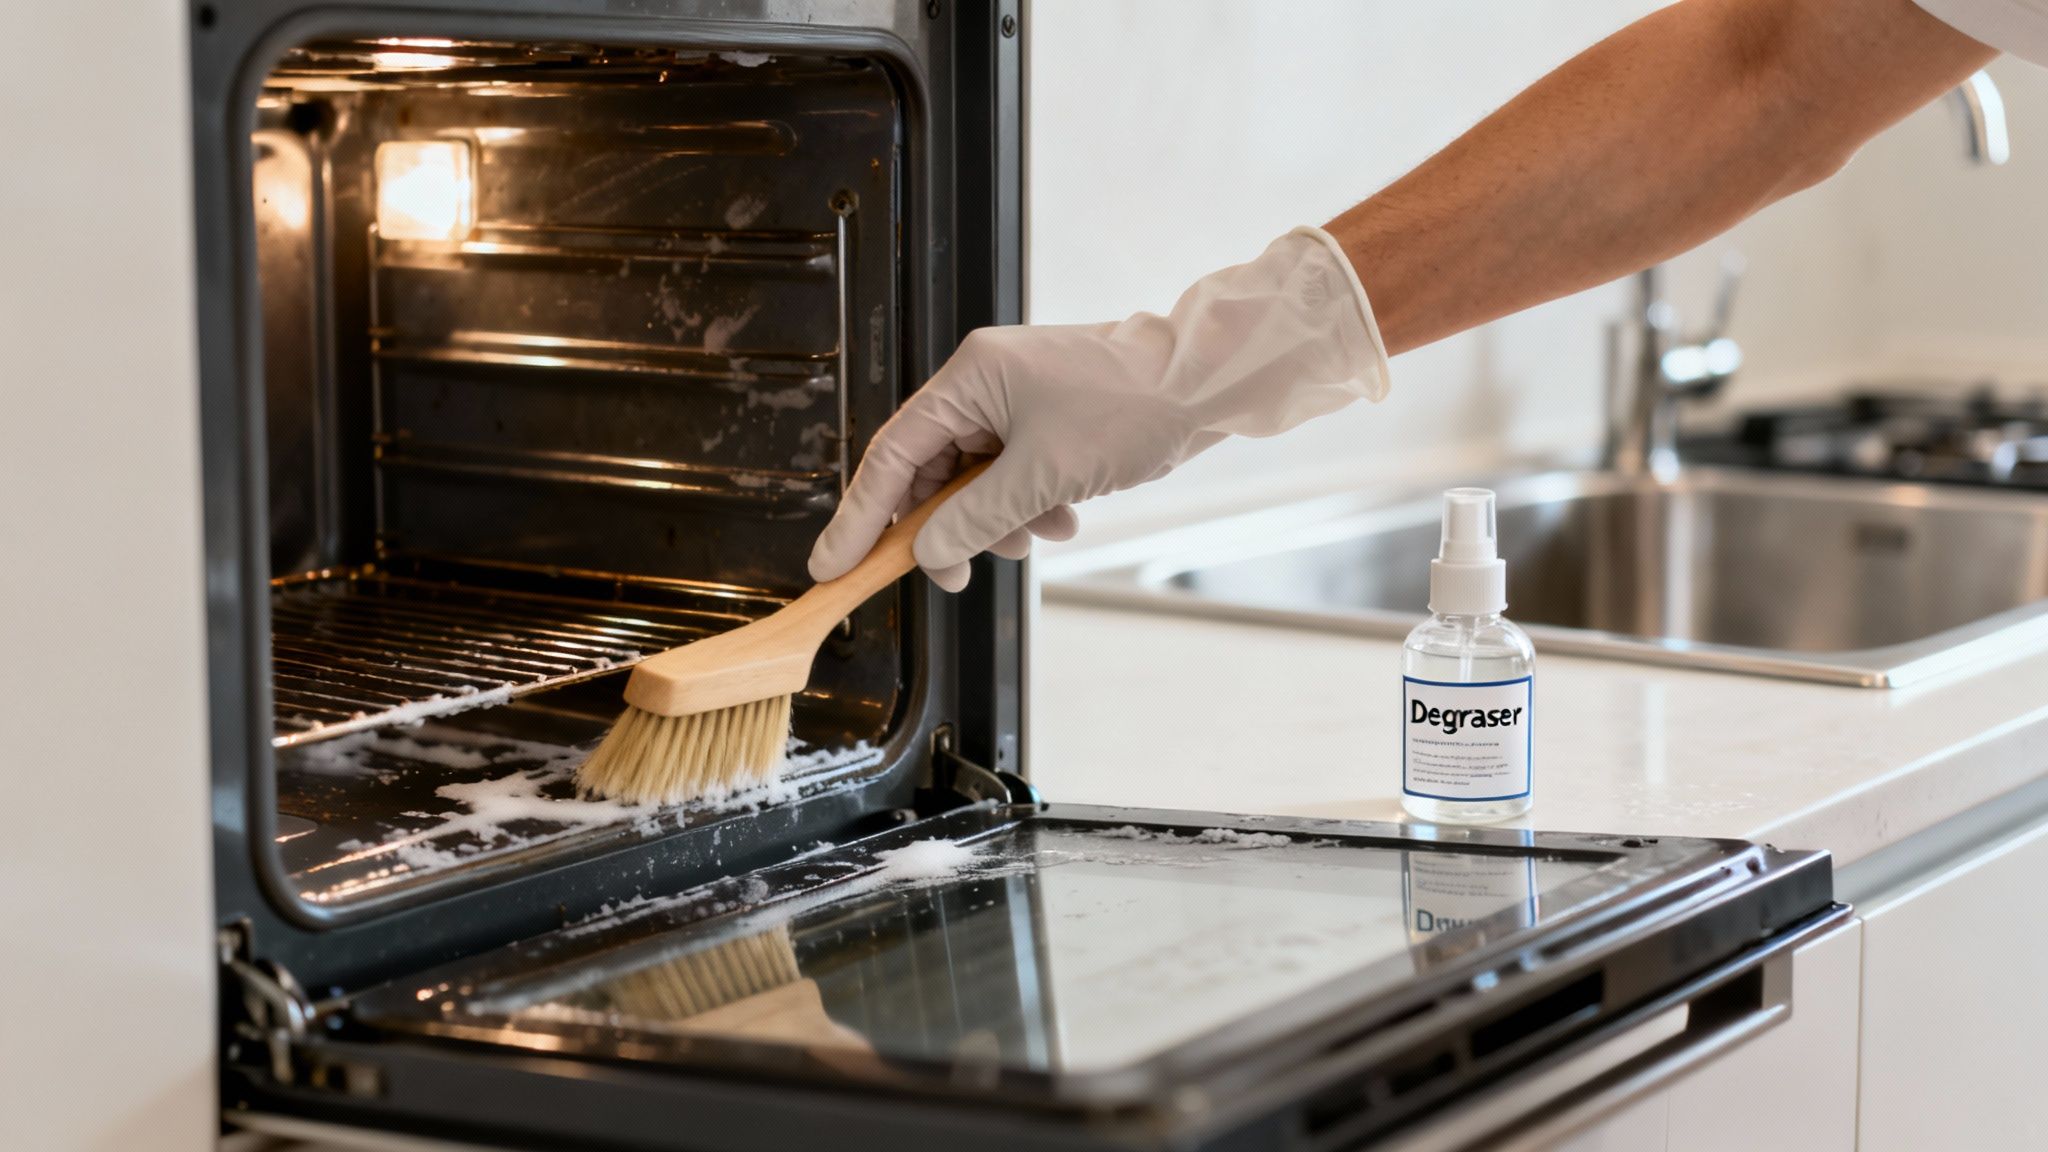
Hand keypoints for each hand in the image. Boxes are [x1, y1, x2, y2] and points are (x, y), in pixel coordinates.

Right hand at [807, 227, 1390, 590]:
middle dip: (948, 528)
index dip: (859, 515)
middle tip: (955, 575)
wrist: (1207, 384)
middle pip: (932, 474)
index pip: (891, 455)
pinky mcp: (1048, 424)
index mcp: (968, 379)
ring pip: (977, 484)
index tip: (833, 564)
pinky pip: (1015, 478)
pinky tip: (1063, 517)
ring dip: (1000, 522)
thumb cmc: (1130, 405)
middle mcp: (985, 386)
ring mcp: (1018, 403)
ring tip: (1037, 534)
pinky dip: (1031, 507)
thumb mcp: (1042, 476)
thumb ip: (974, 519)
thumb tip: (928, 552)